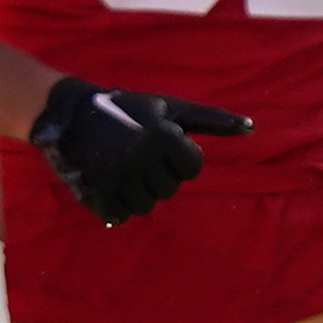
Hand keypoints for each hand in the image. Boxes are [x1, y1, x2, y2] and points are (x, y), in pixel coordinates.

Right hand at [30, 76, 250, 222]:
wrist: (71, 112)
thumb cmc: (130, 109)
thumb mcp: (170, 107)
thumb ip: (211, 120)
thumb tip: (251, 127)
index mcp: (163, 135)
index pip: (192, 169)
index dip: (179, 160)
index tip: (161, 147)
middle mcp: (141, 157)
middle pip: (169, 190)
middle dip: (157, 176)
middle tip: (138, 156)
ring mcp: (117, 177)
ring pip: (146, 206)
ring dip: (138, 192)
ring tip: (123, 169)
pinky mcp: (94, 192)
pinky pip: (120, 215)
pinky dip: (117, 204)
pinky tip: (109, 183)